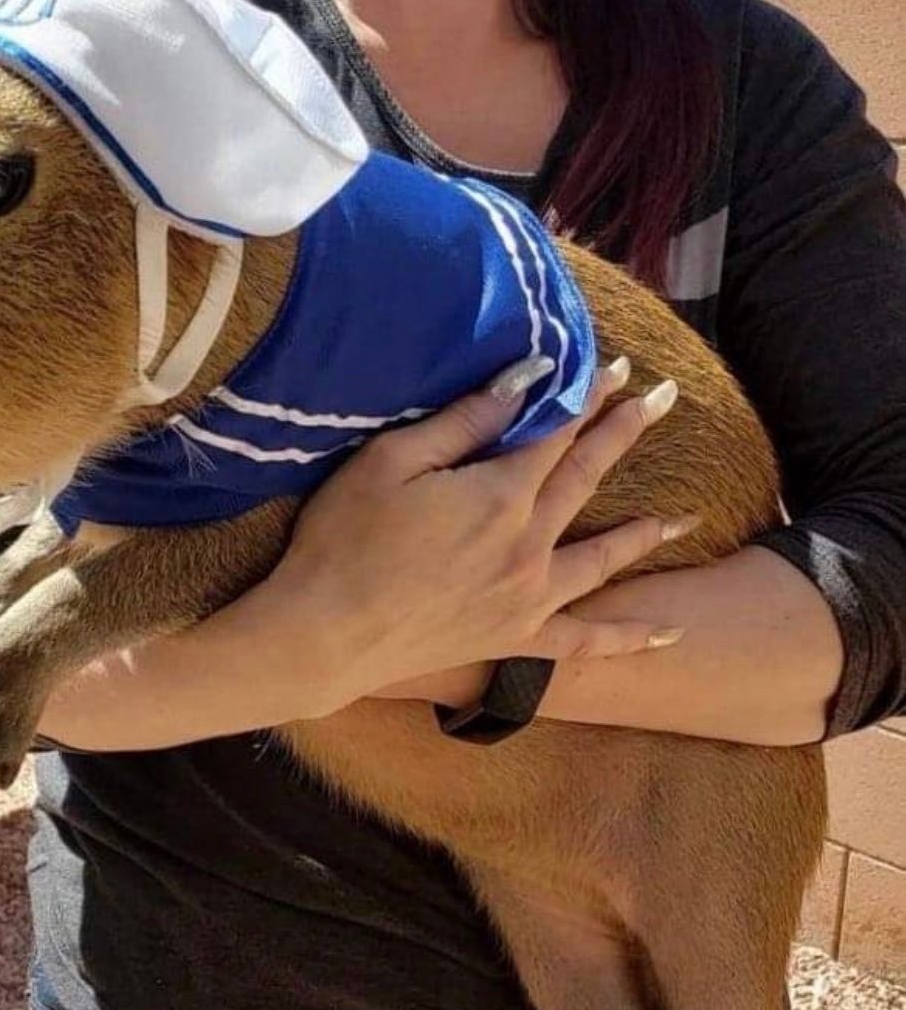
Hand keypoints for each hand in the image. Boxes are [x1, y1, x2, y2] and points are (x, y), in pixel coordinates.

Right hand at [266, 355, 694, 712]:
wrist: (324, 635)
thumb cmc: (342, 541)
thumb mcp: (391, 462)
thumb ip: (464, 422)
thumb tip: (525, 380)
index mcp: (499, 495)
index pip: (556, 432)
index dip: (587, 395)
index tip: (616, 367)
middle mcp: (529, 545)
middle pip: (587, 479)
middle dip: (625, 433)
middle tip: (665, 398)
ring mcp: (528, 598)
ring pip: (601, 559)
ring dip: (644, 534)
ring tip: (685, 518)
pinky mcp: (514, 641)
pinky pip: (586, 643)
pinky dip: (631, 639)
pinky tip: (670, 632)